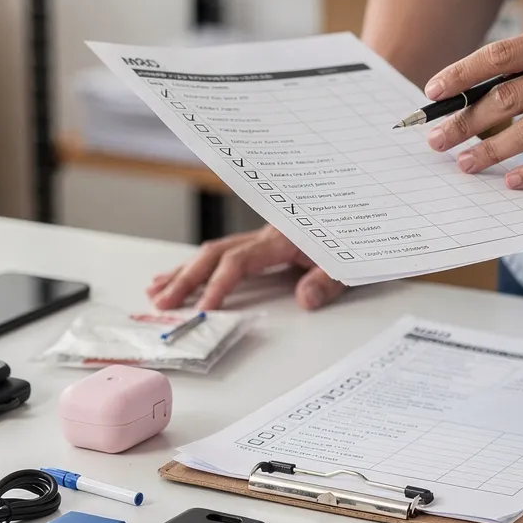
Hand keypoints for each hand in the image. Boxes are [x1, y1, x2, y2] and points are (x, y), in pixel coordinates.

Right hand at [147, 226, 346, 310]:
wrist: (367, 214)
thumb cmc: (358, 239)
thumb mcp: (350, 264)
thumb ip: (327, 281)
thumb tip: (305, 299)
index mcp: (282, 238)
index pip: (239, 261)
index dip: (219, 285)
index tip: (204, 308)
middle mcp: (266, 234)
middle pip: (215, 254)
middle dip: (185, 278)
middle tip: (162, 302)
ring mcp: (262, 237)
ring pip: (214, 251)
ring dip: (184, 271)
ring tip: (156, 290)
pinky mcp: (265, 243)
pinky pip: (225, 253)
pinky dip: (201, 266)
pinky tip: (182, 276)